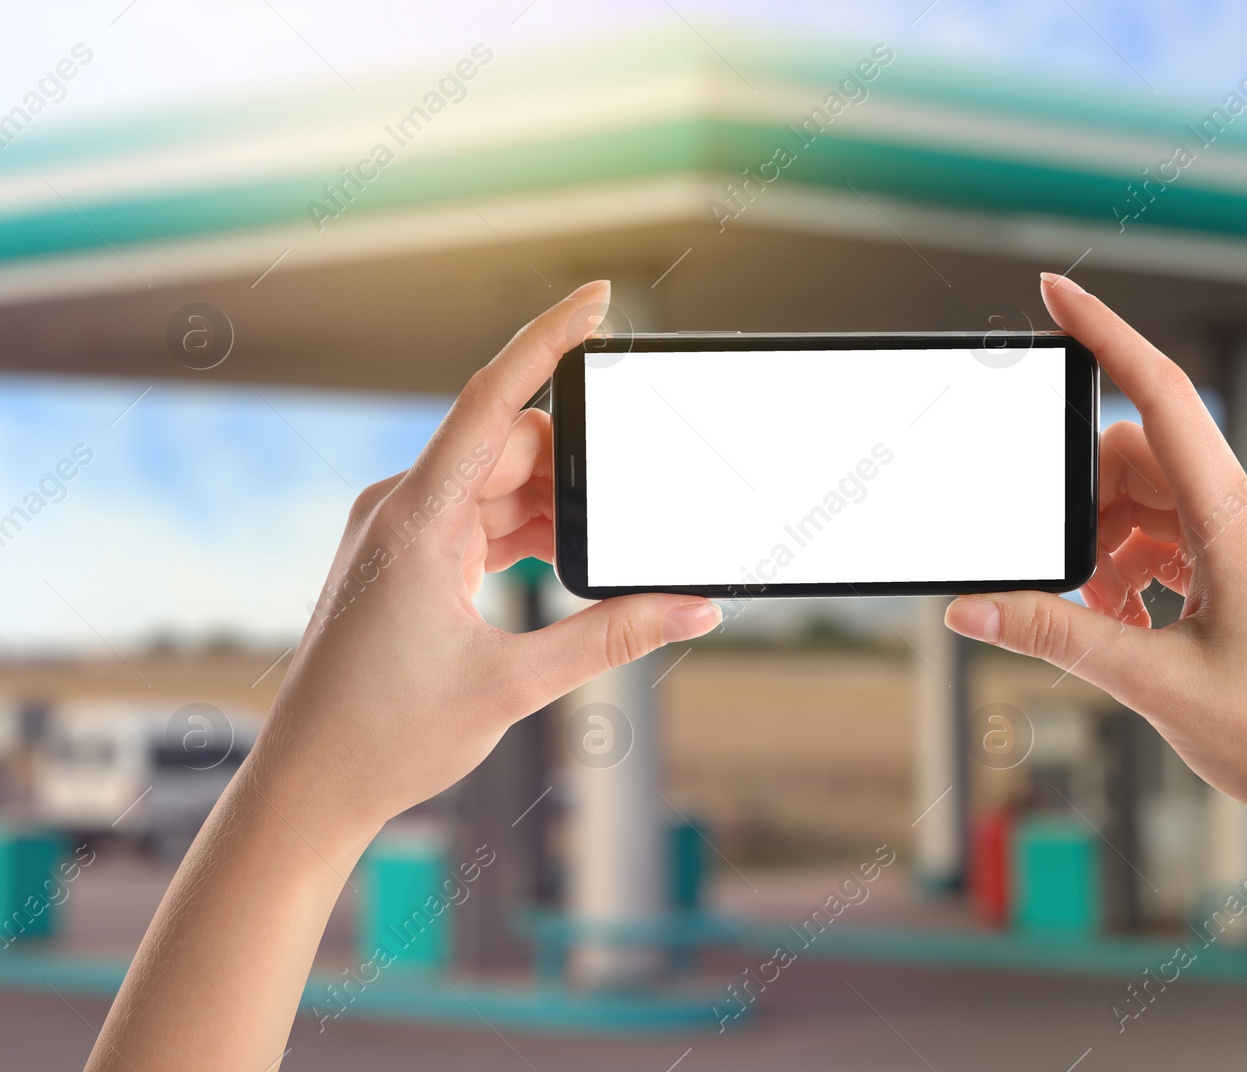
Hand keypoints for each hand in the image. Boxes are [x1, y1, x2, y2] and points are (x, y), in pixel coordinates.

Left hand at [246, 280, 721, 844]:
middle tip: (636, 517)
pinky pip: (483, 519)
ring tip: (603, 564)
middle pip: (512, 447)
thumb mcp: (515, 685)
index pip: (491, 399)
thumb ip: (613, 636)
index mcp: (415, 518)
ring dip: (557, 513)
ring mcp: (402, 530)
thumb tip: (693, 607)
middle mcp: (402, 507)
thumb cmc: (386, 736)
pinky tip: (567, 572)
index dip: (548, 340)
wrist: (310, 786)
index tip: (597, 298)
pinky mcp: (408, 557)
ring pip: (501, 485)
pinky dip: (530, 536)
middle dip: (579, 474)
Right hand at [945, 273, 1246, 831]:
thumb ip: (1054, 635)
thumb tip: (972, 607)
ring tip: (1103, 618)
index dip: (1107, 333)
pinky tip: (1130, 620)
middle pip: (1136, 461)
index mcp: (1237, 520)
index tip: (1055, 291)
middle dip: (1084, 508)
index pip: (1163, 396)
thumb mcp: (1149, 683)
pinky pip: (1174, 532)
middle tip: (1063, 581)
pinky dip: (1136, 564)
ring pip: (1151, 499)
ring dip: (1107, 546)